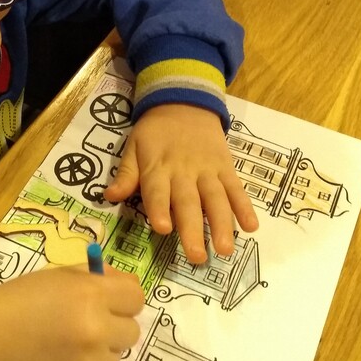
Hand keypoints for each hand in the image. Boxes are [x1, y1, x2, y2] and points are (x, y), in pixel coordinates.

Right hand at [0, 264, 144, 360]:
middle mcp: (96, 330)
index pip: (137, 297)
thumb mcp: (56, 276)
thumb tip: (125, 285)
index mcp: (91, 295)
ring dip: (99, 350)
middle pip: (132, 331)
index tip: (110, 302)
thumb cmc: (16, 301)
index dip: (124, 299)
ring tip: (67, 345)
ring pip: (115, 357)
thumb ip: (94, 277)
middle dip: (115, 326)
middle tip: (89, 325)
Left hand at [104, 103, 258, 263]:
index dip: (160, 209)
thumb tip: (109, 196)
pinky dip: (245, 206)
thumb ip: (126, 174)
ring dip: (222, 224)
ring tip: (225, 249)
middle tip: (197, 257)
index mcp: (158, 167)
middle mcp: (184, 171)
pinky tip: (251, 226)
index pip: (158, 190)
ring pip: (216, 199)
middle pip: (189, 202)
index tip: (163, 229)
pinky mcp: (226, 168)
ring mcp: (208, 170)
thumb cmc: (155, 132)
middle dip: (193, 230)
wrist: (185, 103)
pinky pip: (236, 188)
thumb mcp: (134, 147)